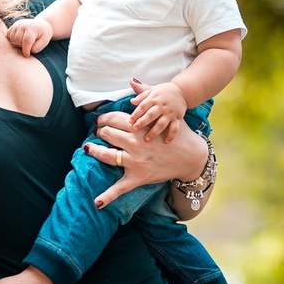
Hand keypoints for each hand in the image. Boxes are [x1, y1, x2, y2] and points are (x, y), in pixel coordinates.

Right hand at [6, 18, 52, 56]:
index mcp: (32, 28)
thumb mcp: (45, 41)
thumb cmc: (43, 34)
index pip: (26, 40)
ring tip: (25, 41)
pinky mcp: (13, 26)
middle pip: (17, 41)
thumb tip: (28, 51)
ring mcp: (17, 25)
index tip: (27, 55)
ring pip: (12, 39)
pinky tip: (20, 38)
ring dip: (17, 43)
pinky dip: (13, 39)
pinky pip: (8, 36)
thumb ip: (37, 47)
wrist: (41, 24)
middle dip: (22, 45)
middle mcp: (23, 25)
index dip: (26, 50)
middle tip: (29, 44)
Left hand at [87, 83, 207, 207]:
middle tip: (99, 132)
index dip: (103, 118)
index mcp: (140, 126)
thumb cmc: (178, 133)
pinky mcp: (138, 177)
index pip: (113, 118)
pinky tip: (97, 203)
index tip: (100, 120)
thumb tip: (132, 80)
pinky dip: (108, 196)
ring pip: (106, 154)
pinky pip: (120, 187)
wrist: (192, 156)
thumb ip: (145, 95)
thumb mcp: (163, 112)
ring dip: (95, 150)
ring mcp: (135, 160)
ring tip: (91, 147)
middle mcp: (135, 142)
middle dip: (100, 131)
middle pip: (107, 133)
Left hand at [129, 80, 187, 142]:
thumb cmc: (164, 91)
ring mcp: (170, 113)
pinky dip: (171, 135)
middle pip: (151, 115)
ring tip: (147, 138)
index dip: (136, 114)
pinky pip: (175, 128)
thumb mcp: (152, 90)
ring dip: (154, 132)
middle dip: (142, 123)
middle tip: (135, 129)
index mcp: (154, 98)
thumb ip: (142, 96)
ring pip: (162, 123)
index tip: (130, 121)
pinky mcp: (178, 118)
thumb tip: (132, 101)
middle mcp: (162, 106)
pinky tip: (166, 141)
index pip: (143, 106)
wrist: (182, 91)